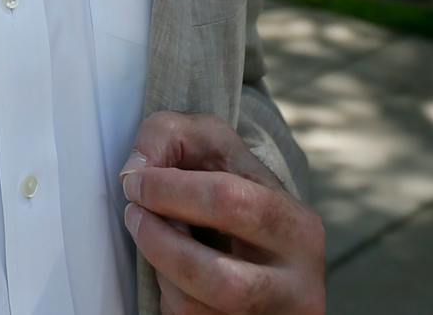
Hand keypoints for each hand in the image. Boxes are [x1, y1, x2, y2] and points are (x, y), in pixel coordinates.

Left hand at [119, 110, 324, 313]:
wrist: (259, 244)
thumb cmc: (230, 189)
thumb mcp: (212, 145)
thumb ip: (171, 134)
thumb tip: (138, 167)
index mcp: (298, 228)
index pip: (230, 202)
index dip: (169, 190)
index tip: (135, 182)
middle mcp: (298, 286)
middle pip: (220, 278)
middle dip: (160, 242)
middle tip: (133, 215)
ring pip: (196, 309)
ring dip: (159, 270)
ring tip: (151, 239)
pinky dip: (167, 296)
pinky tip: (171, 271)